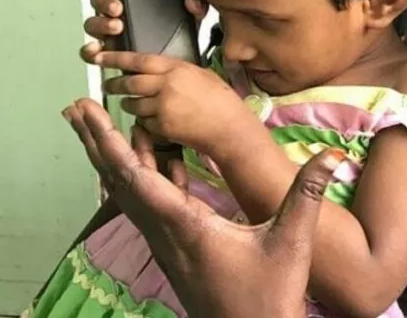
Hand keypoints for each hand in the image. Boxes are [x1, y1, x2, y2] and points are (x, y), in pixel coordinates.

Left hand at [61, 99, 342, 317]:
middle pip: (119, 181)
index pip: (136, 178)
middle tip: (75, 109)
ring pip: (129, 194)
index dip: (111, 143)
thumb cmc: (269, 297)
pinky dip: (142, 178)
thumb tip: (331, 154)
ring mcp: (167, 245)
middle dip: (97, 142)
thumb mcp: (291, 242)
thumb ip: (307, 194)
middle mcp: (165, 235)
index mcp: (185, 228)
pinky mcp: (176, 250)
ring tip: (99, 129)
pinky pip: (149, 206)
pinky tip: (151, 162)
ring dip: (114, 159)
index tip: (90, 113)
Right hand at [80, 0, 209, 62]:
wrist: (175, 65)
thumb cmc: (175, 35)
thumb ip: (195, 7)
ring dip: (100, 24)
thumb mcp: (188, 19)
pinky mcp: (108, 55)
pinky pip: (91, 52)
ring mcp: (109, 35)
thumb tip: (193, 2)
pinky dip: (90, 50)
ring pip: (93, 25)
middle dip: (105, 3)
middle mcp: (115, 16)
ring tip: (116, 26)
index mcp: (130, 2)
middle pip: (98, 3)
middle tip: (118, 8)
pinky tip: (96, 50)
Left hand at [93, 51, 256, 157]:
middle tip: (107, 84)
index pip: (139, 60)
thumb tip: (157, 71)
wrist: (230, 128)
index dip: (116, 57)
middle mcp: (167, 85)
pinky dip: (143, 121)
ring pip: (132, 104)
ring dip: (128, 104)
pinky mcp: (163, 126)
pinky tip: (152, 121)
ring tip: (131, 104)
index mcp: (177, 68)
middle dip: (115, 84)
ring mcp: (163, 106)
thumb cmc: (222, 101)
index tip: (100, 56)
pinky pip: (143, 122)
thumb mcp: (201, 75)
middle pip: (129, 82)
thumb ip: (177, 71)